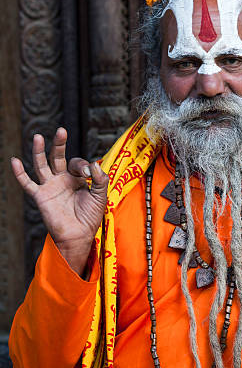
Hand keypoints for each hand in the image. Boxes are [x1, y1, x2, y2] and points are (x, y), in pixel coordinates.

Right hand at [11, 127, 108, 276]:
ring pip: (42, 165)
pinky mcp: (41, 196)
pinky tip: (14, 161)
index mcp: (76, 178)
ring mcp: (50, 186)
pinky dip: (20, 173)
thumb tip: (93, 164)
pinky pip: (28, 183)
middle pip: (58, 157)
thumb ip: (99, 179)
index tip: (87, 172)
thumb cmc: (90, 217)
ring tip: (37, 137)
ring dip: (39, 151)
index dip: (82, 164)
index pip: (77, 163)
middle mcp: (62, 179)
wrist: (79, 236)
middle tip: (61, 131)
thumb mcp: (100, 195)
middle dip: (59, 144)